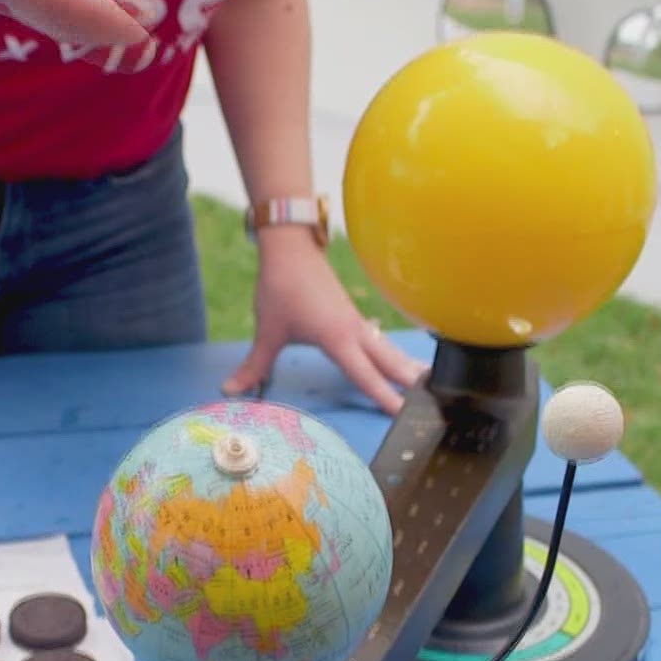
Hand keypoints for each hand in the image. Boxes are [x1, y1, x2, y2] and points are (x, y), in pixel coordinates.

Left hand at [221, 230, 427, 414]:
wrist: (290, 248)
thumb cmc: (280, 287)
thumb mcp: (266, 331)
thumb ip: (253, 366)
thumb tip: (229, 390)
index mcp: (336, 337)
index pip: (364, 373)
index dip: (382, 395)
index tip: (401, 412)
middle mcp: (354, 330)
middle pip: (388, 361)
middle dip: (408, 382)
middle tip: (432, 403)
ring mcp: (356, 322)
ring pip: (387, 349)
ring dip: (406, 366)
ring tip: (428, 384)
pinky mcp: (353, 315)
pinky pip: (379, 340)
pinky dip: (393, 353)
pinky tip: (400, 361)